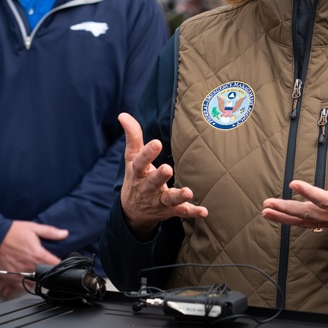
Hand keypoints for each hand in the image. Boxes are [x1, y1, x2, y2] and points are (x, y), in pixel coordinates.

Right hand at [0, 220, 68, 297]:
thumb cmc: (12, 232)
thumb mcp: (33, 228)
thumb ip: (50, 232)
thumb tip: (65, 233)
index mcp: (37, 255)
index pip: (55, 265)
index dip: (59, 264)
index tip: (58, 263)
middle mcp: (28, 267)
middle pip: (44, 278)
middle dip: (45, 274)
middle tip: (44, 269)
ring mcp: (18, 275)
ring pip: (32, 285)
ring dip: (34, 281)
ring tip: (33, 275)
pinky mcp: (7, 279)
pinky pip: (17, 289)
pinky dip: (21, 286)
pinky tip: (22, 280)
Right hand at [118, 112, 206, 237]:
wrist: (132, 212)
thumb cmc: (135, 178)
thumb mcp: (131, 158)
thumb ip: (132, 137)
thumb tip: (123, 114)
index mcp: (138, 173)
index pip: (140, 162)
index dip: (147, 153)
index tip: (157, 143)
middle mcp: (147, 188)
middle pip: (152, 182)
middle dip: (159, 176)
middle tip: (167, 169)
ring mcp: (158, 201)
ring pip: (168, 199)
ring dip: (178, 196)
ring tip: (188, 192)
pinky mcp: (169, 211)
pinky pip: (181, 211)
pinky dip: (192, 212)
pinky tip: (204, 212)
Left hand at [261, 138, 327, 241]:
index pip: (327, 199)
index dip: (310, 192)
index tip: (293, 183)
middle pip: (309, 213)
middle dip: (287, 208)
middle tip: (267, 203)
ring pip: (305, 220)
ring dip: (284, 215)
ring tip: (265, 209)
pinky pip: (307, 223)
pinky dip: (291, 220)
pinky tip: (276, 216)